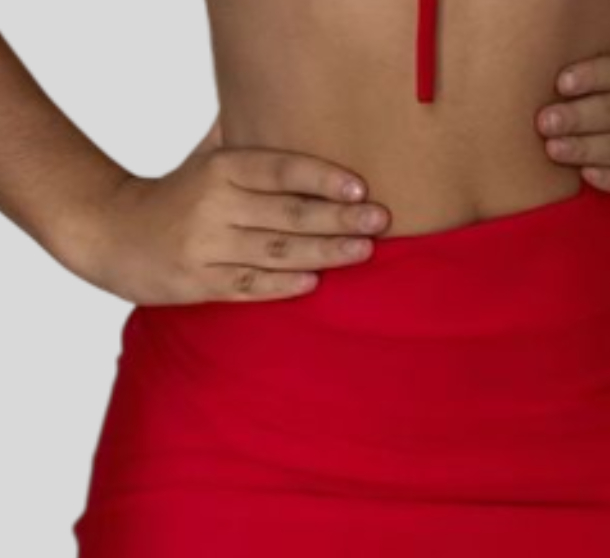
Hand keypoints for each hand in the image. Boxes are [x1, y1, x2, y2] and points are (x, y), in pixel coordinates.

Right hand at [70, 138, 391, 305]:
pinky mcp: (200, 283)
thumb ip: (241, 138)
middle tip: (380, 221)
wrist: (111, 234)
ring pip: (274, 251)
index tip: (360, 187)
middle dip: (337, 218)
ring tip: (363, 251)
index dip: (320, 177)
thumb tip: (283, 101)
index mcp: (220, 169)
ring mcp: (206, 247)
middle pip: (286, 213)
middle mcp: (214, 206)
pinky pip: (248, 286)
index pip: (278, 169)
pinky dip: (282, 286)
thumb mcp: (202, 160)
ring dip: (323, 252)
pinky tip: (315, 284)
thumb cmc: (176, 196)